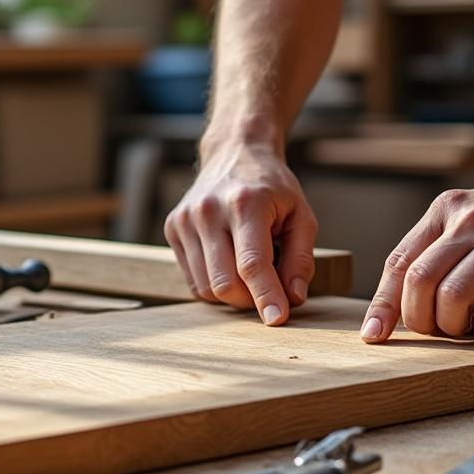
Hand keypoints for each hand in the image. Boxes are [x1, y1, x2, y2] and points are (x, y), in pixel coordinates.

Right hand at [164, 144, 317, 324]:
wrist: (234, 153)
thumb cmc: (272, 188)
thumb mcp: (301, 216)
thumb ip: (300, 258)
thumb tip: (293, 298)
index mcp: (245, 204)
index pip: (252, 264)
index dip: (266, 296)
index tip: (277, 320)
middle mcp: (208, 211)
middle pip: (224, 282)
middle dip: (250, 300)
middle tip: (270, 292)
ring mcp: (185, 220)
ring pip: (205, 288)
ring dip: (232, 295)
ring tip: (250, 273)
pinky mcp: (173, 228)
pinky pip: (193, 280)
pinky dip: (215, 284)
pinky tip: (229, 264)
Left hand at [360, 165, 473, 341]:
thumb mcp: (473, 213)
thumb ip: (444, 244)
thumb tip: (410, 300)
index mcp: (445, 210)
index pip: (398, 262)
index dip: (383, 305)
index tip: (374, 335)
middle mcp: (467, 221)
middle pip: (419, 281)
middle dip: (419, 319)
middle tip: (434, 332)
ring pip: (452, 295)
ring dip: (452, 325)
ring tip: (465, 329)